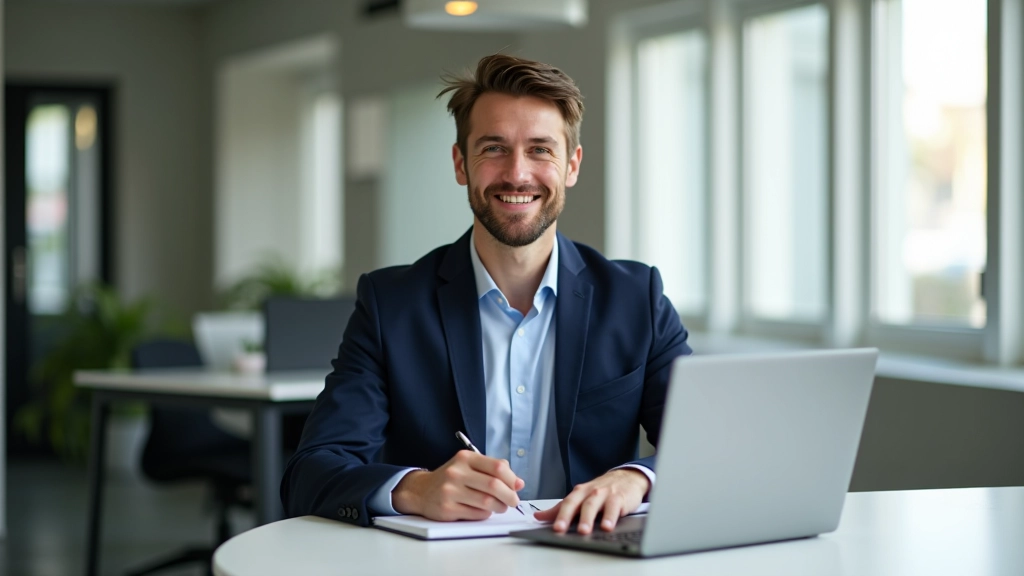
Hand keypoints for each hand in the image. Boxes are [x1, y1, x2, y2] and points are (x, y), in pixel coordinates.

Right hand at [391, 450, 524, 520]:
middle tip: (513, 501)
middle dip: (509, 496)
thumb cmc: (451, 478)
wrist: (421, 491)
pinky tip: (484, 511)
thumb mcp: (469, 466)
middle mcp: (457, 472)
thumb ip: (493, 470)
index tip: (517, 486)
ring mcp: (450, 491)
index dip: (512, 479)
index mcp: (465, 458)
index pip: (497, 466)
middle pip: (494, 485)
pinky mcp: (447, 508)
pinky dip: (486, 514)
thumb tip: (519, 483)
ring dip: (500, 507)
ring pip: (487, 502)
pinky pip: (476, 514)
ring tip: (501, 507)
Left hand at [534, 469, 648, 533]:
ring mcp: (604, 494)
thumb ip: (560, 508)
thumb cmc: (602, 490)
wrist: (627, 478)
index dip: (558, 515)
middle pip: (577, 504)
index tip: (553, 528)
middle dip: (567, 516)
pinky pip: (614, 507)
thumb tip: (538, 517)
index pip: (566, 503)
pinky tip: (607, 527)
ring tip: (583, 531)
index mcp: (579, 493)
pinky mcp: (619, 498)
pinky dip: (610, 517)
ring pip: (593, 505)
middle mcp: (590, 492)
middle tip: (561, 529)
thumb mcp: (581, 497)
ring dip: (588, 518)